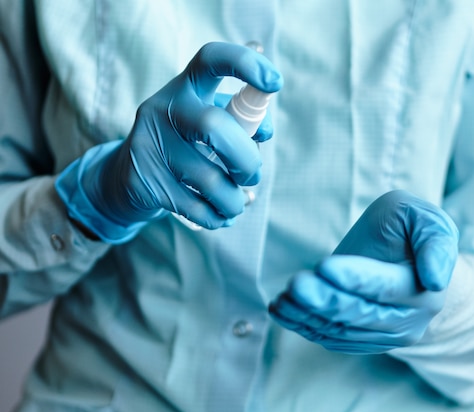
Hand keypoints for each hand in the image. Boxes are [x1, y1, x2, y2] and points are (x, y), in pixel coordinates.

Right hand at [55, 42, 282, 242]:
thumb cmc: (183, 145)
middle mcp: (163, 109)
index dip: (246, 64)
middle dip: (246, 160)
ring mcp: (149, 145)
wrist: (126, 177)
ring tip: (237, 203)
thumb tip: (265, 131)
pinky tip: (220, 215)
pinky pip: (195, 207)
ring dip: (234, 200)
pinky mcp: (143, 181)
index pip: (211, 59)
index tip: (275, 83)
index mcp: (185, 87)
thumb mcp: (205, 122)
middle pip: (215, 127)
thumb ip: (239, 121)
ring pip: (209, 180)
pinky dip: (217, 217)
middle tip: (251, 176)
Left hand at [269, 190, 458, 353]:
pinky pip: (331, 338)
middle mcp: (408, 321)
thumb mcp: (424, 218)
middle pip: (360, 314)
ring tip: (282, 299)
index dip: (356, 279)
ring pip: (341, 330)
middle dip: (325, 300)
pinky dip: (303, 325)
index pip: (386, 287)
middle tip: (296, 284)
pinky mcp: (362, 341)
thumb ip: (434, 239)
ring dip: (308, 315)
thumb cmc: (410, 230)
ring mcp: (385, 336)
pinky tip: (282, 309)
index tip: (324, 266)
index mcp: (424, 289)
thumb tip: (435, 280)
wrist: (405, 259)